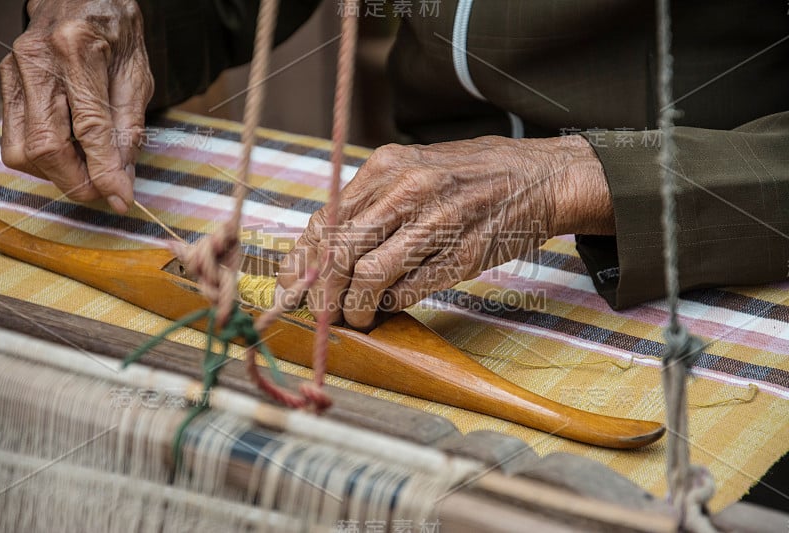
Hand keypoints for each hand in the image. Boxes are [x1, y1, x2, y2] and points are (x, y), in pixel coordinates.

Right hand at [0, 0, 153, 212]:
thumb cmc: (115, 30)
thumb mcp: (137, 76)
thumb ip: (128, 128)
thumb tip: (121, 179)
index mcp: (79, 51)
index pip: (90, 130)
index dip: (105, 172)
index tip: (120, 198)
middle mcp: (38, 60)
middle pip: (46, 147)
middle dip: (77, 181)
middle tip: (104, 189)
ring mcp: (15, 69)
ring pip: (23, 150)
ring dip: (58, 173)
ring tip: (89, 168)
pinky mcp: (6, 80)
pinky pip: (16, 137)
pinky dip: (44, 157)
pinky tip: (70, 150)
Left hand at [279, 135, 613, 328]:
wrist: (541, 176)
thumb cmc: (471, 177)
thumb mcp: (415, 171)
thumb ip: (372, 205)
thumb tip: (322, 254)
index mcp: (387, 166)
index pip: (324, 221)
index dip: (300, 263)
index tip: (290, 290)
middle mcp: (407, 189)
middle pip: (337, 252)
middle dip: (320, 294)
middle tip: (319, 314)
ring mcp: (436, 222)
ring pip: (367, 276)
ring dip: (353, 308)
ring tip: (356, 317)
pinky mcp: (463, 254)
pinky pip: (408, 290)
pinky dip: (390, 304)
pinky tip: (389, 305)